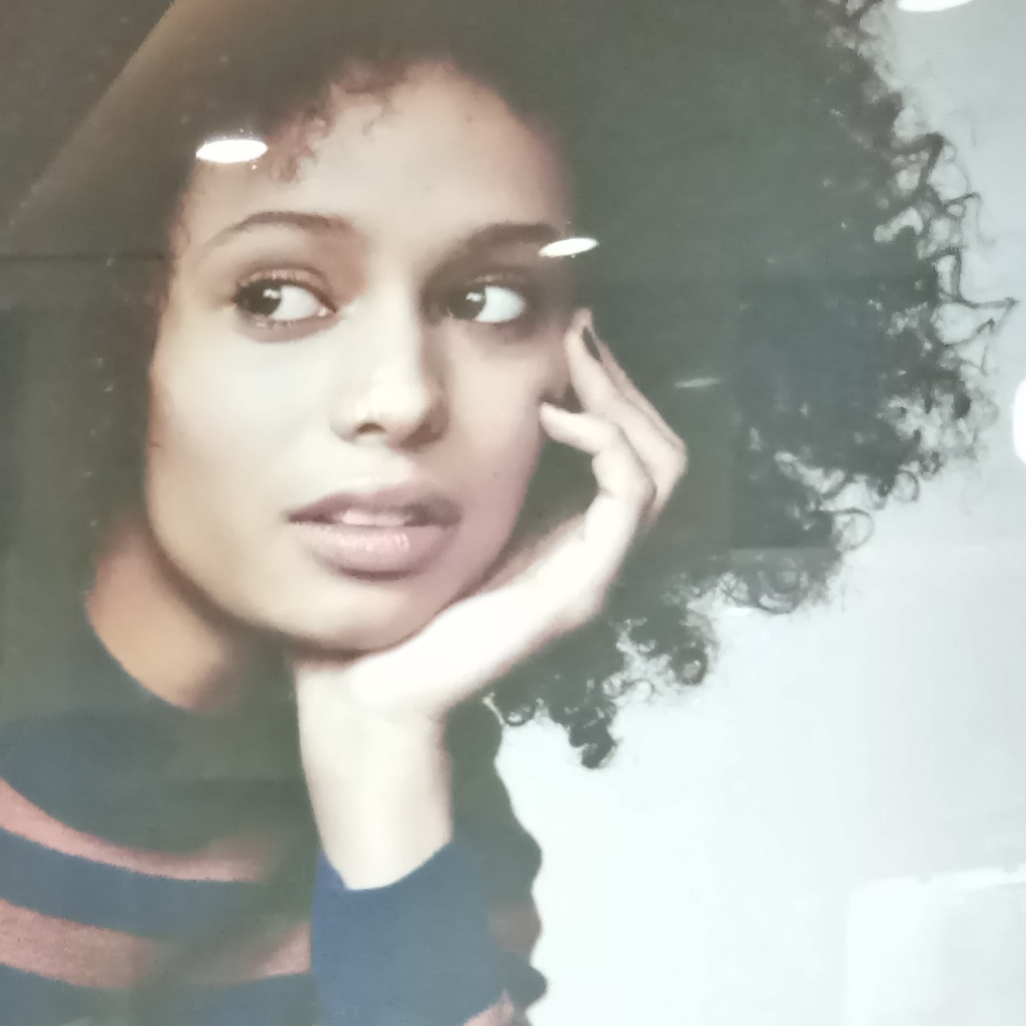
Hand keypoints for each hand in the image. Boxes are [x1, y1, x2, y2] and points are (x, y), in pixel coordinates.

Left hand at [289, 316, 689, 882]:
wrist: (367, 690)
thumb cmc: (386, 610)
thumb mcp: (434, 525)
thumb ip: (462, 476)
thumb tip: (449, 408)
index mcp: (562, 542)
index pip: (630, 453)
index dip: (611, 392)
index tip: (572, 337)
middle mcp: (588, 557)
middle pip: (658, 452)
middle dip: (624, 385)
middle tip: (582, 334)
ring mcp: (590, 576)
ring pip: (656, 469)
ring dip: (621, 405)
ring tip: (573, 366)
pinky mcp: (577, 592)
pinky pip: (625, 501)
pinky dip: (603, 445)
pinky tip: (556, 415)